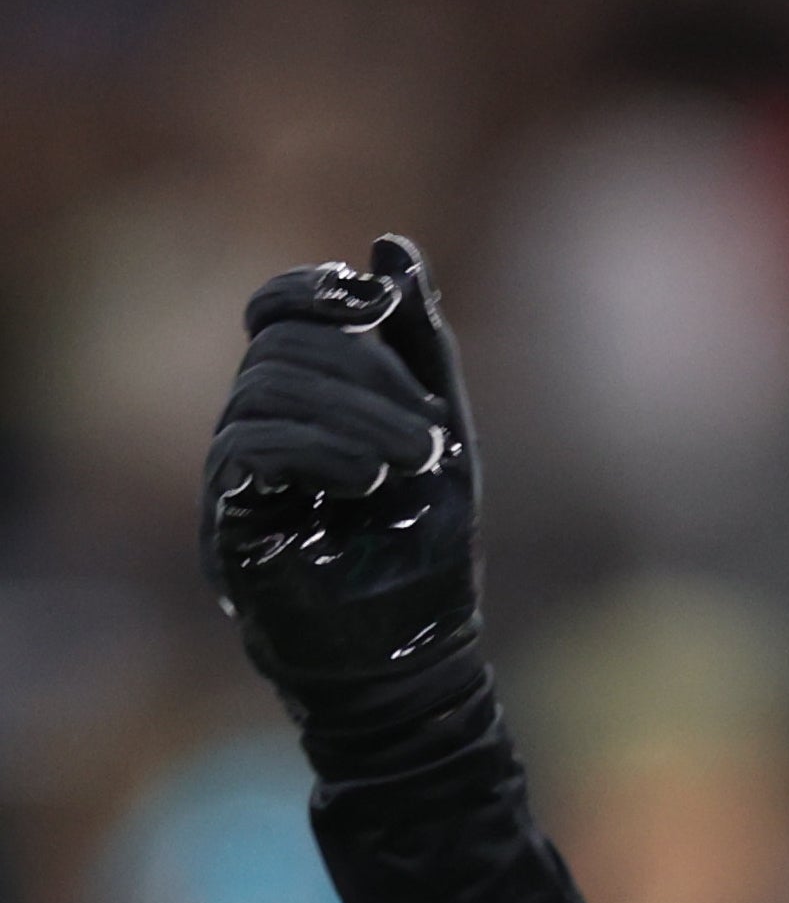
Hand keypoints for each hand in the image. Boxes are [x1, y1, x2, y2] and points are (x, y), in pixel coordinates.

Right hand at [201, 235, 483, 724]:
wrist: (416, 656)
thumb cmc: (426, 548)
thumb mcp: (442, 432)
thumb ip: (420, 343)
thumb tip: (390, 246)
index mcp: (302, 399)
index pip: (276, 310)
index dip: (313, 291)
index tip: (372, 303)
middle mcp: (255, 426)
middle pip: (281, 350)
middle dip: (365, 377)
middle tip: (429, 439)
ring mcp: (237, 474)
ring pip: (266, 392)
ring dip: (356, 417)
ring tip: (415, 463)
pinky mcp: (232, 521)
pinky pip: (250, 450)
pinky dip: (316, 449)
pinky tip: (369, 479)